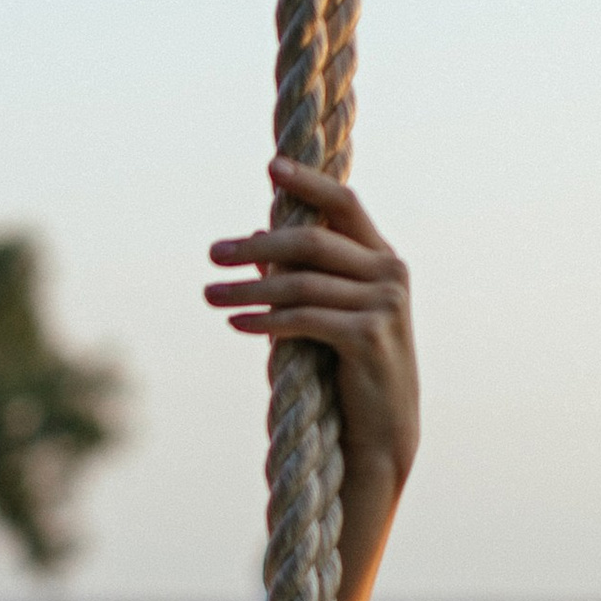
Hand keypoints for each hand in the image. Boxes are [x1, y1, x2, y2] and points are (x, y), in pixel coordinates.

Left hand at [205, 158, 417, 487]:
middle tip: (212, 254)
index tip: (271, 167)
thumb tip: (256, 240)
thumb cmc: (348, 373)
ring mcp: (384, 304)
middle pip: (313, 241)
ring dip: (248, 289)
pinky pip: (305, 319)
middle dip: (257, 245)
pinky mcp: (369, 336)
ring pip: (301, 283)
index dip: (309, 183)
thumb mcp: (327, 315)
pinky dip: (265, 320)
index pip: (345, 204)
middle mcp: (390, 273)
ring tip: (210, 295)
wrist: (381, 433)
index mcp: (383, 258)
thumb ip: (303, 276)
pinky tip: (235, 323)